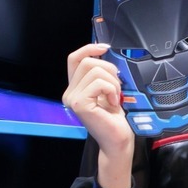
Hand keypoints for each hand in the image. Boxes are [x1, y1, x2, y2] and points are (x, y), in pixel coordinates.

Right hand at [63, 43, 133, 187]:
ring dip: (112, 82)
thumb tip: (107, 54)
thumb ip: (102, 75)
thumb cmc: (116, 117)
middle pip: (88, 61)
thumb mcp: (109, 90)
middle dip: (109, 69)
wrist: (118, 140)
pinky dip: (112, 90)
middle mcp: (70, 92)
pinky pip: (100, 83)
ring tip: (115, 97)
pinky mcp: (80, 104)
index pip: (74, 58)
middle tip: (117, 87)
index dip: (89, 48)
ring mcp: (72, 98)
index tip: (105, 48)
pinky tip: (113, 103)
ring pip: (95, 71)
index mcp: (76, 87)